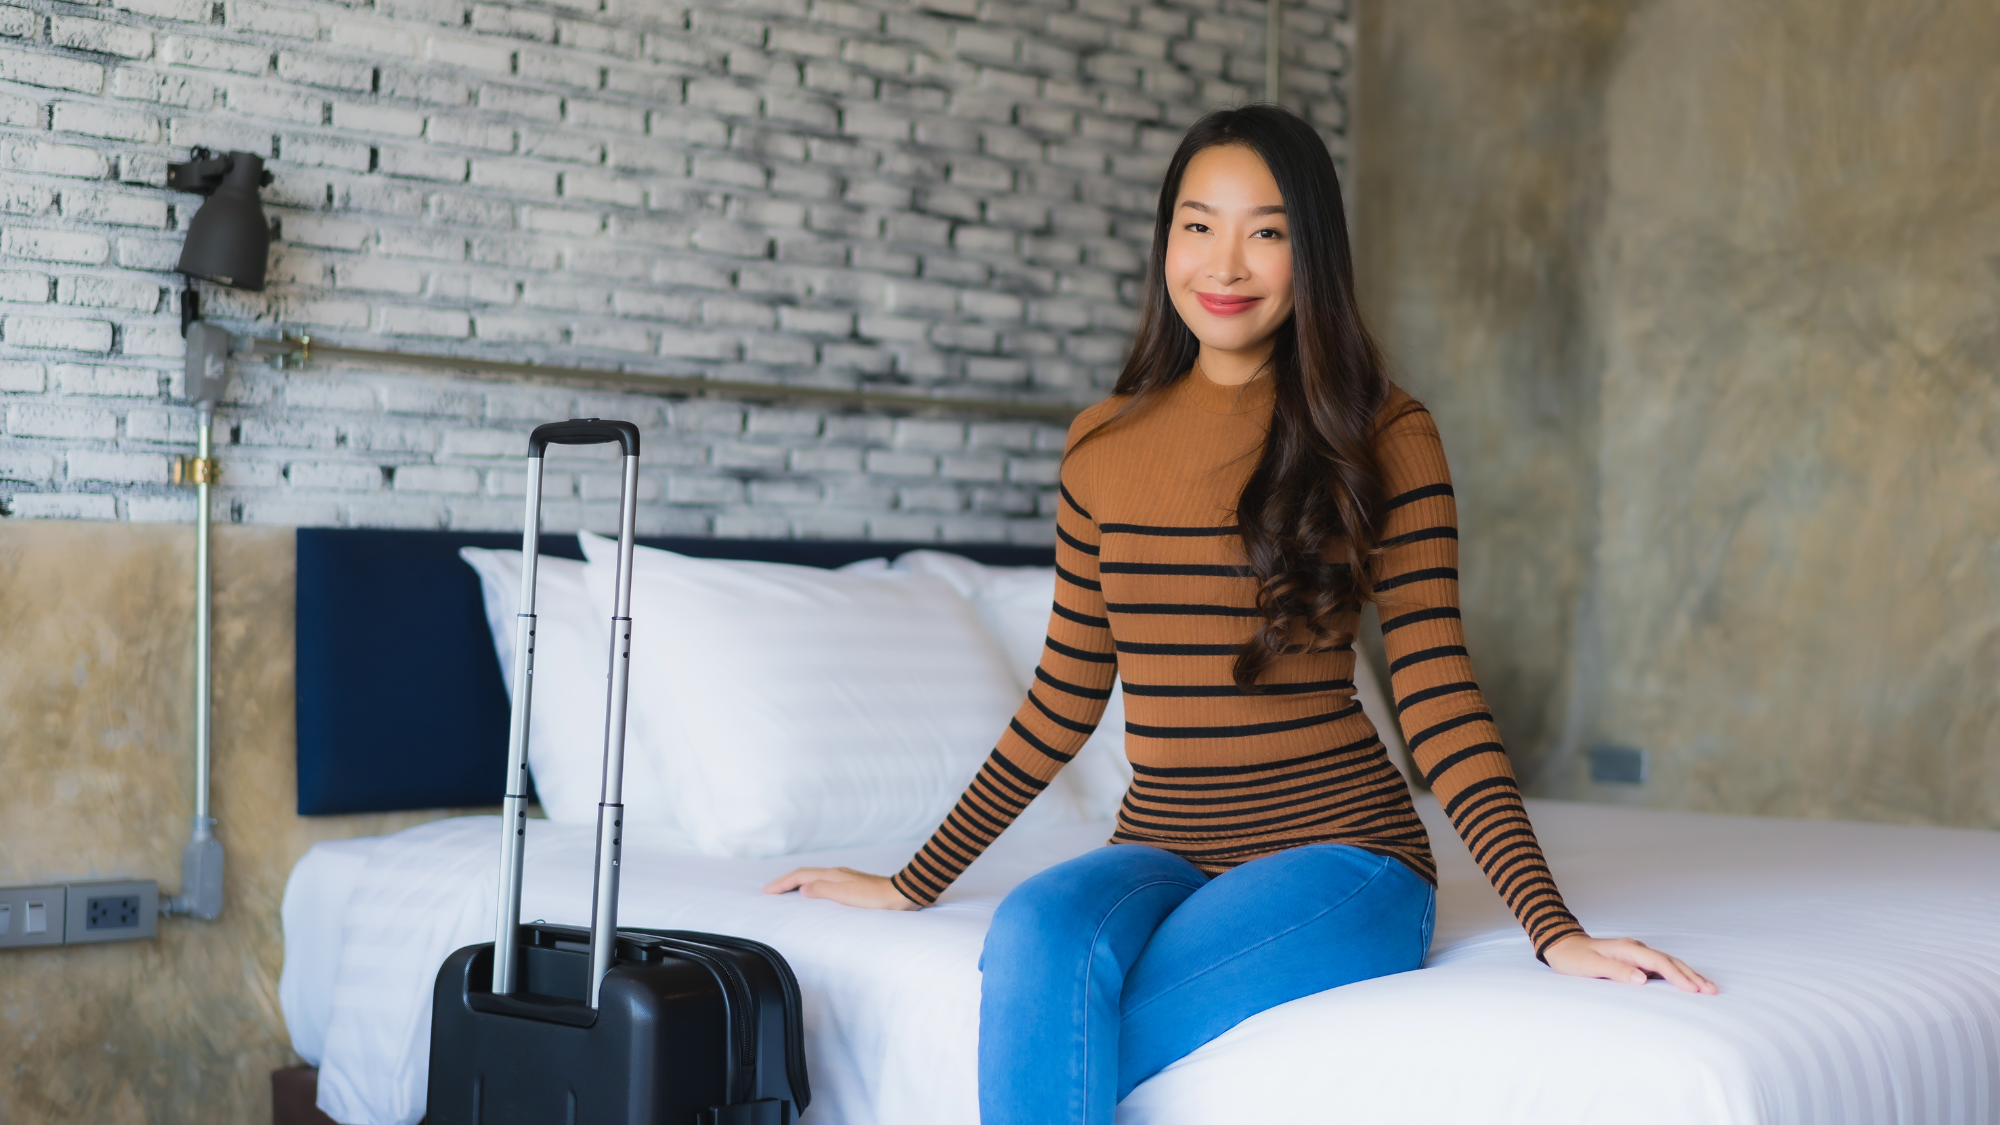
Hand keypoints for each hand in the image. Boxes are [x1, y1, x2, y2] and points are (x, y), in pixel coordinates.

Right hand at [762, 866, 919, 910]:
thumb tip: (803, 889)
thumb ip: (822, 890)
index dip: (782, 883)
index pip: (800, 876)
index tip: (767, 891)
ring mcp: (845, 878)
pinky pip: (823, 883)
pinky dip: (810, 887)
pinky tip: (813, 894)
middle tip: (770, 890)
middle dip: (786, 881)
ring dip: (797, 883)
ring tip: (786, 891)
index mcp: (832, 874)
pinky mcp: (852, 885)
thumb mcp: (845, 895)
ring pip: (814, 878)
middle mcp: (836, 873)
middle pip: (805, 874)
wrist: (900, 895)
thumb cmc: (875, 898)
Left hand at [1542, 933, 1717, 993]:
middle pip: (1669, 961)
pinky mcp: (1635, 959)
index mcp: (1627, 949)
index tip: (1694, 990)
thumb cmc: (1574, 958)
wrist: (1562, 946)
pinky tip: (1685, 983)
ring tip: (1706, 987)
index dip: (1677, 976)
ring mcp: (1636, 953)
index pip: (1659, 963)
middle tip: (1712, 990)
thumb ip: (1616, 971)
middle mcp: (1635, 948)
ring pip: (1667, 963)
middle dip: (1691, 975)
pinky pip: (1660, 967)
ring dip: (1687, 975)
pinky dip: (1675, 974)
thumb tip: (1643, 978)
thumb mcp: (1590, 966)